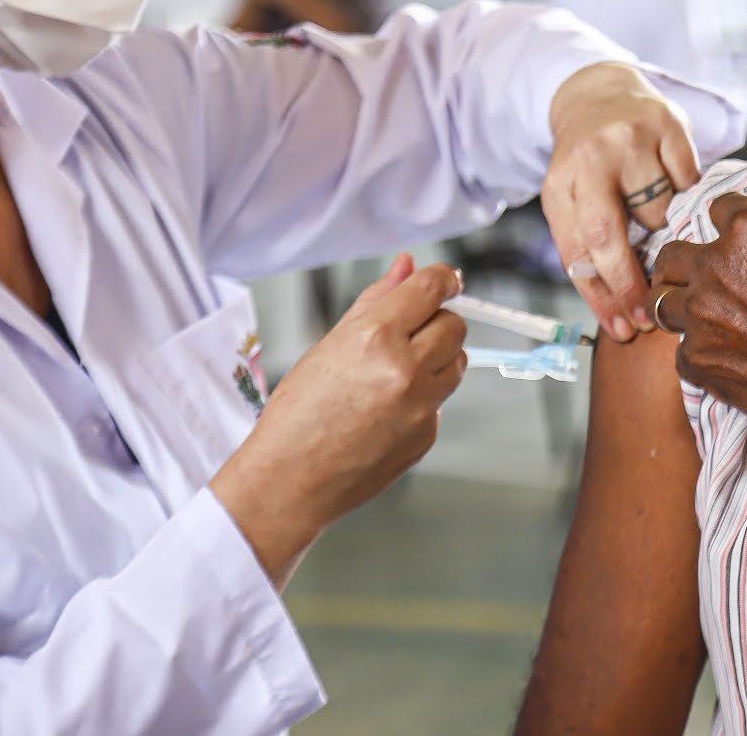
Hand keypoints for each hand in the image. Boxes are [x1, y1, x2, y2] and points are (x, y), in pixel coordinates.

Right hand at [211, 254, 466, 586]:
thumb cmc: (299, 413)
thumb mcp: (330, 344)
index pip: (432, 289)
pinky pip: (441, 400)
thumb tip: (407, 265)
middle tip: (410, 332)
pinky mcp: (427, 435)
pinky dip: (424, 397)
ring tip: (395, 372)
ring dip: (438, 358)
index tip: (446, 279)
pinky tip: (387, 409)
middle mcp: (405, 369)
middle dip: (438, 322)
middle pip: (455, 326)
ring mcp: (421, 406)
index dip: (443, 278)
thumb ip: (376, 299)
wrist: (289, 480)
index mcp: (376, 338)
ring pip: (457, 362)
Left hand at [543, 62, 703, 342]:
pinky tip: (670, 186)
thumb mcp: (570, 202)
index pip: (580, 252)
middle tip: (649, 315)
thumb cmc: (586, 165)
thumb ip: (587, 250)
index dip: (603, 296)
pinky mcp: (668, 124)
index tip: (624, 329)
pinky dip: (683, 192)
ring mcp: (631, 138)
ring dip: (661, 227)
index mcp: (561, 183)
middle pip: (609, 235)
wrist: (599, 94)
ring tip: (653, 216)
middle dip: (631, 283)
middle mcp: (591, 158)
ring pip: (659, 211)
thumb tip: (617, 314)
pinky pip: (688, 181)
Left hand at [652, 193, 746, 465]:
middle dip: (682, 265)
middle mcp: (714, 268)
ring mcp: (698, 315)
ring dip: (680, 307)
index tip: (732, 236)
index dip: (728, 222)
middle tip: (697, 278)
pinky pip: (682, 351)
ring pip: (661, 301)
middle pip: (672, 255)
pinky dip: (699, 354)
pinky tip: (725, 360)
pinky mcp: (694, 359)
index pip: (718, 208)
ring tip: (700, 318)